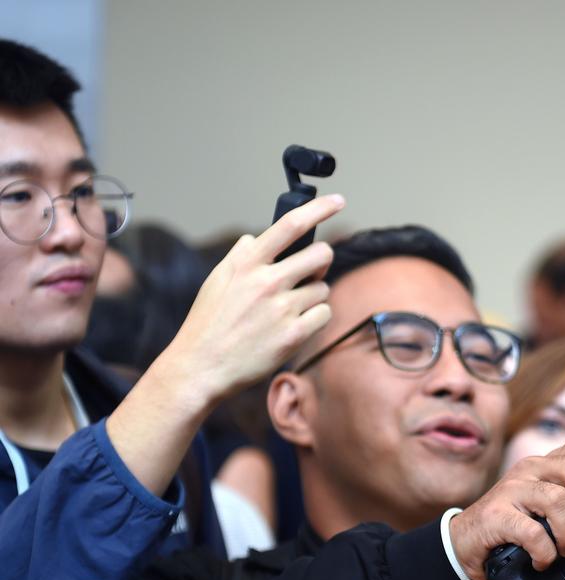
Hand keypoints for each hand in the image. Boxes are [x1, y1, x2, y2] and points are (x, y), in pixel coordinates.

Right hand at [158, 194, 344, 409]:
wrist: (201, 368)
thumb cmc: (208, 324)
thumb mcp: (216, 281)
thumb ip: (239, 257)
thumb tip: (254, 238)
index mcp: (248, 263)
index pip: (290, 225)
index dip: (319, 208)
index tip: (338, 201)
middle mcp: (267, 281)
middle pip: (321, 254)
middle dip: (322, 261)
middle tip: (310, 273)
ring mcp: (282, 308)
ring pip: (323, 288)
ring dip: (314, 295)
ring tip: (290, 309)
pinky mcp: (294, 334)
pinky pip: (324, 314)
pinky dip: (316, 318)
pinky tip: (296, 325)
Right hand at [448, 425, 564, 579]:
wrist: (468, 545)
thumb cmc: (520, 526)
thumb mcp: (562, 509)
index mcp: (553, 463)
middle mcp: (534, 468)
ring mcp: (513, 488)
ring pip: (557, 500)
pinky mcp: (496, 514)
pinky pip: (534, 532)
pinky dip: (546, 552)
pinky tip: (543, 560)